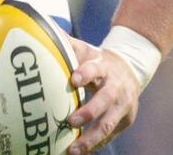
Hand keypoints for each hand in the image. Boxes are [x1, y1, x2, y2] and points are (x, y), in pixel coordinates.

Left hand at [66, 37, 140, 154]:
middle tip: (71, 121)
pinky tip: (80, 152)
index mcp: (104, 67)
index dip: (85, 73)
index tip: (73, 79)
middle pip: (105, 100)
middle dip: (89, 111)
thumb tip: (42, 30)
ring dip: (90, 138)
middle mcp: (116, 87)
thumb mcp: (86, 49)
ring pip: (108, 124)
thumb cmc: (97, 60)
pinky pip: (110, 135)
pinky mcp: (125, 120)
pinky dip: (95, 144)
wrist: (130, 68)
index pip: (95, 69)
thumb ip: (66, 44)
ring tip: (73, 150)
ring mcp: (123, 105)